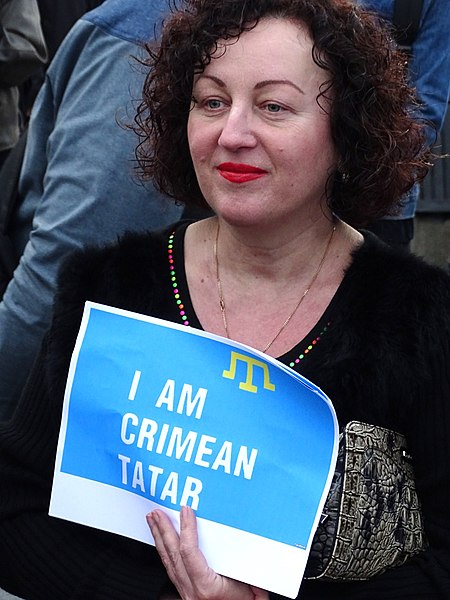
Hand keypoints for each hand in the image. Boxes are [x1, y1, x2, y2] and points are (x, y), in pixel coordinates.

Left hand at [147, 505, 268, 599]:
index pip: (189, 552)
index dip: (186, 528)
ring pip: (168, 562)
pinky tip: (162, 543)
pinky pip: (170, 570)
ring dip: (159, 539)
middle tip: (157, 513)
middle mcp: (192, 591)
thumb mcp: (251, 586)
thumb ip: (246, 565)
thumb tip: (248, 540)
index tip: (186, 510)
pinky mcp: (185, 594)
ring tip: (153, 522)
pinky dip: (165, 552)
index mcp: (206, 587)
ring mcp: (186, 593)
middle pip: (172, 554)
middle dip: (163, 530)